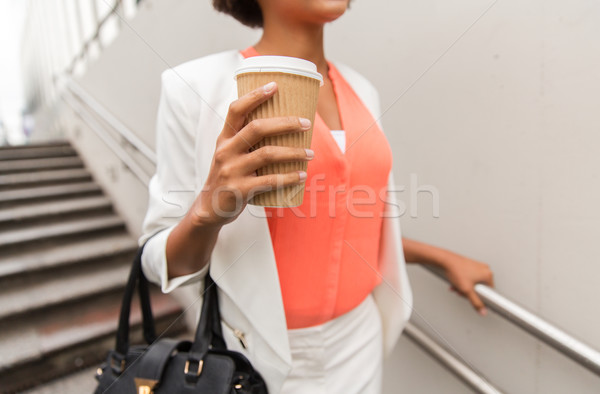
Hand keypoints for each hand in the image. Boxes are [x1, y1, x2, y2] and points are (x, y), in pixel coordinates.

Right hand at [190, 81, 313, 226]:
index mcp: (225, 138)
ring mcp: (232, 170)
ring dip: (293, 152)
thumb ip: (248, 141)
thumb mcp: (231, 154)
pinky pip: (270, 180)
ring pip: (267, 154)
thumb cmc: (229, 176)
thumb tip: (285, 125)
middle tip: (307, 123)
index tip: (274, 86)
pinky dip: (289, 177)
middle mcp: (226, 151)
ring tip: (310, 154)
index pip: (236, 110)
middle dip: (285, 123)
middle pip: (257, 128)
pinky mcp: (240, 189)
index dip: (254, 96)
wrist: (210, 208)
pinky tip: (301, 175)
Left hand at [443, 253, 494, 315]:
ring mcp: (477, 266)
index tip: (473, 297)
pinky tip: (455, 282)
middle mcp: (484, 269)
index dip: (479, 297)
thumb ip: (475, 302)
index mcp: (488, 274)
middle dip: (469, 292)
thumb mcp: (467, 290)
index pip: (489, 292)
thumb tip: (482, 310)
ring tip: (456, 286)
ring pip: (473, 283)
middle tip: (462, 291)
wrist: (445, 260)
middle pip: (479, 288)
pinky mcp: (471, 265)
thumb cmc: (456, 271)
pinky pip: (469, 277)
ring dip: (464, 287)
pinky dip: (462, 282)